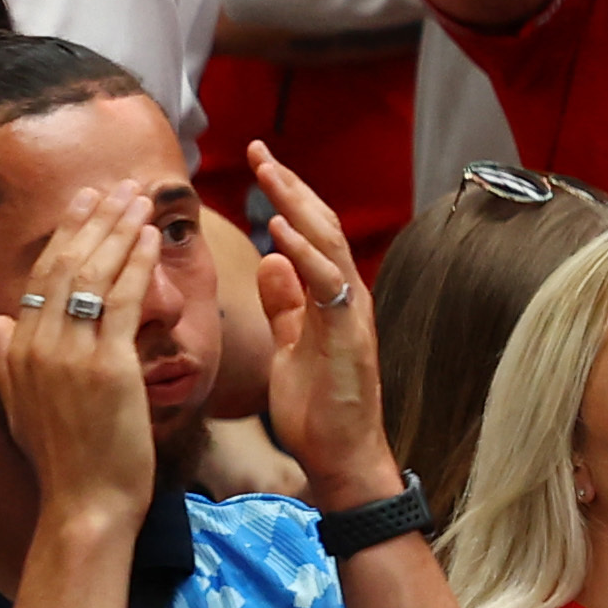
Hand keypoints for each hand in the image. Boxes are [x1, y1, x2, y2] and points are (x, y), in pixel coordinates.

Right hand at [0, 183, 164, 528]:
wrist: (84, 502)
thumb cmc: (65, 457)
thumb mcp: (22, 405)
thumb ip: (7, 359)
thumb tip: (1, 321)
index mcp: (15, 353)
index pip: (40, 280)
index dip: (64, 237)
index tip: (84, 203)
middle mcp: (35, 347)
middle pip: (64, 267)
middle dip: (92, 221)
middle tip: (115, 186)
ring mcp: (69, 356)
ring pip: (93, 276)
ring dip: (118, 230)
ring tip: (138, 198)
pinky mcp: (108, 368)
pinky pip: (122, 302)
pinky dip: (136, 264)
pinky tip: (150, 237)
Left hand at [247, 146, 390, 507]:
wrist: (341, 456)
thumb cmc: (318, 408)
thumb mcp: (292, 347)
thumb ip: (286, 304)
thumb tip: (272, 261)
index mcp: (330, 296)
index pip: (309, 232)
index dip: (285, 196)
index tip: (257, 164)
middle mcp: (347, 295)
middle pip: (320, 225)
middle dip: (289, 185)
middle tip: (258, 150)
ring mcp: (350, 312)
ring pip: (328, 244)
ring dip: (297, 205)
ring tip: (270, 173)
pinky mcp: (346, 333)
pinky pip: (327, 284)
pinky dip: (306, 254)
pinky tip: (281, 232)